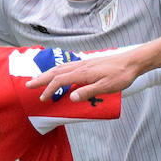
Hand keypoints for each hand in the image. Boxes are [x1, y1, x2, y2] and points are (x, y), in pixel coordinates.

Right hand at [24, 52, 144, 101]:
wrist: (131, 62)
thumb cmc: (120, 75)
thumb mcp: (106, 87)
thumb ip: (88, 92)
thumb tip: (71, 98)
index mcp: (82, 73)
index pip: (60, 80)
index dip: (49, 89)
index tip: (42, 98)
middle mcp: (80, 66)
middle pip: (55, 71)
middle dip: (41, 78)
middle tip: (28, 85)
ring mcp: (84, 63)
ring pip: (61, 67)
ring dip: (48, 74)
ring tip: (39, 79)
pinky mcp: (88, 63)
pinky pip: (68, 66)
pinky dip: (58, 70)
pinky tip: (59, 73)